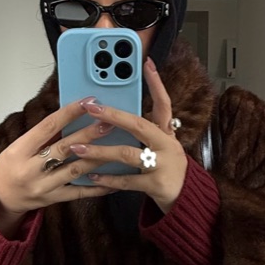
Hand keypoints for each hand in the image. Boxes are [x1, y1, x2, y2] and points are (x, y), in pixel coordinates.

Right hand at [0, 98, 114, 234]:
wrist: (0, 197)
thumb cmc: (10, 167)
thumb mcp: (18, 147)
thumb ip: (43, 135)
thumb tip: (70, 115)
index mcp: (19, 150)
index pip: (48, 127)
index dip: (69, 113)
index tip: (87, 102)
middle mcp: (30, 169)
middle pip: (64, 148)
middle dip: (89, 134)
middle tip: (108, 122)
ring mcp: (42, 186)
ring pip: (75, 170)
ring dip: (97, 157)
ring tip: (116, 146)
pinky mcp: (52, 199)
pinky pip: (78, 192)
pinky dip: (96, 186)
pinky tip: (112, 178)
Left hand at [68, 58, 186, 213]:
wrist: (187, 201)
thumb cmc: (167, 171)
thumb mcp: (161, 148)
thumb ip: (143, 133)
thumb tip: (114, 117)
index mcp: (167, 134)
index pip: (164, 103)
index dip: (156, 83)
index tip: (146, 63)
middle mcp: (166, 146)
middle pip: (139, 125)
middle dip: (113, 115)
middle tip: (91, 107)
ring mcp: (163, 165)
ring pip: (128, 154)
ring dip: (100, 151)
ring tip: (78, 148)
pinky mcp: (156, 185)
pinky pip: (127, 181)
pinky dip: (108, 179)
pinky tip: (91, 176)